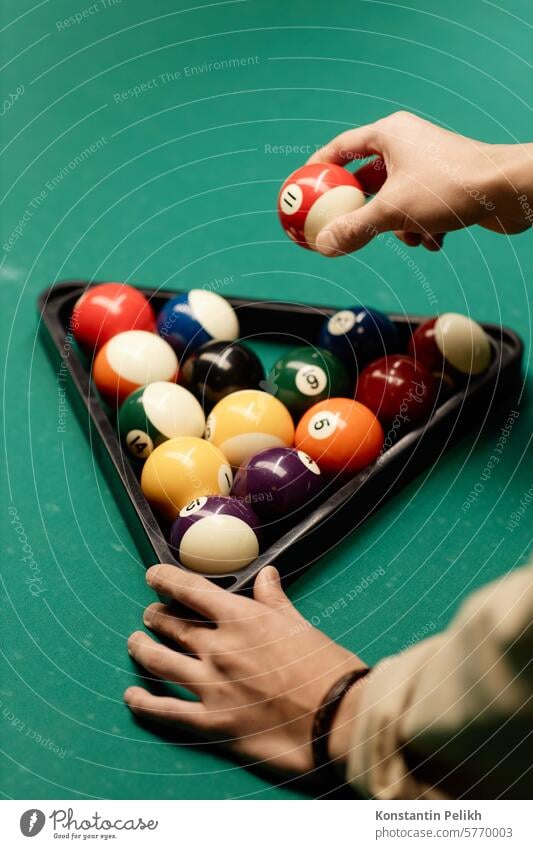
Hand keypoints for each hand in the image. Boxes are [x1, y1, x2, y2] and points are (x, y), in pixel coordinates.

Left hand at [125, 564, 365, 774]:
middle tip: (150, 614)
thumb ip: (275, 601)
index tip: (152, 576)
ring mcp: (211, 686)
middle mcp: (219, 648)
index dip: (165, 580)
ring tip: (135, 642)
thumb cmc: (326, 669)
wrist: (337, 718)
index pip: (190, 590)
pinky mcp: (211, 722)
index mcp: (242, 618)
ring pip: (158, 660)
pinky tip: (132, 696)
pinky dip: (143, 702)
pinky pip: (165, 710)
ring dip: (142, 648)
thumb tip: (267, 575)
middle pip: (171, 625)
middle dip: (155, 616)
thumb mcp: (300, 625)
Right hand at [307, 111, 531, 255]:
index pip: (340, 148)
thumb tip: (323, 246)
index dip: (317, 171)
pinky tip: (436, 240)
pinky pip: (418, 211)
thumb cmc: (451, 188)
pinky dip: (421, 229)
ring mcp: (426, 165)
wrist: (508, 192)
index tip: (302, 191)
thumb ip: (354, 229)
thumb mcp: (392, 212)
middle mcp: (407, 145)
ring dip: (397, 228)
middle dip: (360, 211)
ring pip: (393, 202)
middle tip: (338, 230)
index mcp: (389, 134)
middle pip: (366, 180)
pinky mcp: (445, 186)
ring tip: (411, 236)